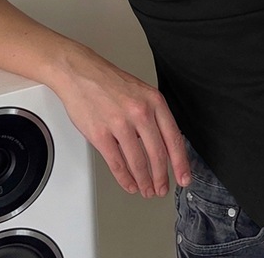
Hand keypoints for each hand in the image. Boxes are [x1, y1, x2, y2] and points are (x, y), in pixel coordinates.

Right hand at [52, 48, 190, 198]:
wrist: (80, 73)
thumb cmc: (109, 82)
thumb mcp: (141, 92)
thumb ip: (154, 115)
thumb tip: (164, 143)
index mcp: (154, 101)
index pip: (174, 138)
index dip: (180, 162)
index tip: (184, 177)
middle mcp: (140, 112)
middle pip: (157, 154)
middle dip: (162, 177)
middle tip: (162, 189)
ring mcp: (120, 124)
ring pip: (138, 162)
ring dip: (144, 181)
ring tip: (147, 190)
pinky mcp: (100, 135)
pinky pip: (117, 164)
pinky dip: (125, 178)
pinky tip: (129, 184)